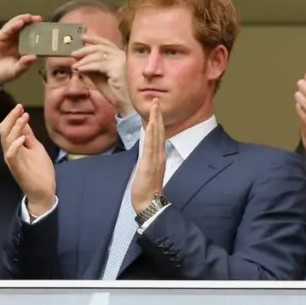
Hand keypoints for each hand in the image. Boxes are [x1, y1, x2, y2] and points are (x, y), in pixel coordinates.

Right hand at [0, 14, 40, 85]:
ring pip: (15, 27)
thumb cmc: (0, 74)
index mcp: (23, 51)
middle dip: (32, 24)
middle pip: (25, 31)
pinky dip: (13, 26)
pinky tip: (19, 22)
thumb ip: (24, 65)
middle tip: (39, 19)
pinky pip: (6, 30)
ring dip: (22, 21)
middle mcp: (15, 44)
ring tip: (30, 17)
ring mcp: (6, 40)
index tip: (46, 30)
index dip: (39, 35)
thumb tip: (34, 57)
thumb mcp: (15, 71)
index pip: (33, 41)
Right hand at [0, 104, 54, 215]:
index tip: (21, 107)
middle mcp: (10, 153)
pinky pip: (11, 156)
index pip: (9, 129)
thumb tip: (24, 122)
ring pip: (6, 141)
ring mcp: (13, 161)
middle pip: (4, 132)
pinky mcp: (17, 168)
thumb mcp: (36, 149)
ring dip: (15, 128)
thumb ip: (29, 137)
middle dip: (11, 118)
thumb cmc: (40, 170)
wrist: (43, 191)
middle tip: (19, 108)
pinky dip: (14, 146)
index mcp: (14, 147)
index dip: (13, 117)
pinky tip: (21, 138)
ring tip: (23, 118)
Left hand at [71, 34, 132, 116]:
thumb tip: (80, 62)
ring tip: (75, 65)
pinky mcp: (118, 68)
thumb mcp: (101, 79)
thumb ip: (93, 70)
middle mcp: (124, 57)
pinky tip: (80, 70)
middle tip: (74, 53)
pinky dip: (87, 66)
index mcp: (122, 57)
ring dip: (84, 60)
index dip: (95, 39)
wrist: (127, 106)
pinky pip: (99, 65)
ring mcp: (122, 61)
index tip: (83, 38)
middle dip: (86, 49)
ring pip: (99, 55)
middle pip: (102, 47)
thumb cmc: (118, 95)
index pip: (107, 44)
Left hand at [131, 98, 165, 213]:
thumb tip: (145, 151)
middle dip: (157, 115)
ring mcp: (155, 159)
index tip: (155, 108)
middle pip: (159, 132)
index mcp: (159, 157)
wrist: (149, 204)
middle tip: (155, 100)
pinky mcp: (149, 164)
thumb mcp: (148, 171)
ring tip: (154, 107)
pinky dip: (151, 134)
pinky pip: (150, 146)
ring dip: (155, 120)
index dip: (157, 121)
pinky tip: (151, 124)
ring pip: (156, 136)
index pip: (158, 136)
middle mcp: (159, 155)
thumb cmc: (147, 190)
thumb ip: (148, 160)